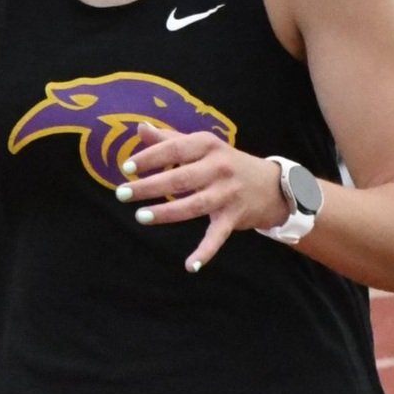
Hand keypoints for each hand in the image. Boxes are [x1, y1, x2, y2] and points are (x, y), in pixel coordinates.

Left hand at [116, 123, 286, 270]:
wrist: (271, 185)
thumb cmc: (225, 161)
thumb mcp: (201, 145)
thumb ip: (169, 138)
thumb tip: (139, 128)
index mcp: (207, 145)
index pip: (174, 149)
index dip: (149, 157)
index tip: (126, 167)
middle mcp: (218, 168)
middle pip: (180, 178)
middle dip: (149, 186)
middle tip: (122, 193)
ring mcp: (227, 194)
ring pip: (193, 205)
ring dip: (166, 213)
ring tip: (140, 216)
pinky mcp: (234, 217)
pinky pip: (217, 237)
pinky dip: (205, 252)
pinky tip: (189, 265)